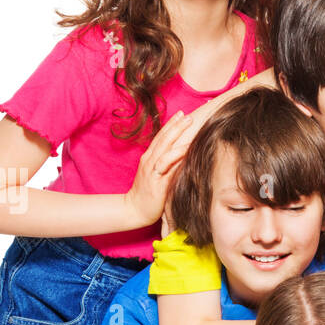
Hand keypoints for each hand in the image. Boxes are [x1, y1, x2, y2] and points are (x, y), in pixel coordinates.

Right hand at [124, 110, 201, 228]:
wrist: (135, 210)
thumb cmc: (149, 194)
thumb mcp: (157, 175)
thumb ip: (166, 165)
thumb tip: (181, 156)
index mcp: (149, 158)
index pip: (161, 137)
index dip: (171, 125)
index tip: (182, 114)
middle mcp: (149, 160)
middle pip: (163, 138)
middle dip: (176, 125)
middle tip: (188, 115)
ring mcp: (152, 169)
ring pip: (164, 147)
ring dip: (177, 134)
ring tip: (189, 125)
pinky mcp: (156, 180)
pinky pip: (166, 164)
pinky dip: (176, 155)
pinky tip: (186, 149)